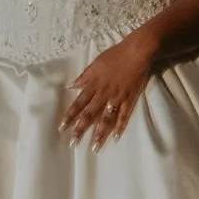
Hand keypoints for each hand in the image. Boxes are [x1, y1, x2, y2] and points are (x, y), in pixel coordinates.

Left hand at [62, 32, 158, 146]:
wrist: (136, 51)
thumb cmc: (115, 55)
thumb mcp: (95, 63)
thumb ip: (84, 77)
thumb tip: (71, 86)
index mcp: (93, 84)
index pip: (78, 103)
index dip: (70, 116)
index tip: (62, 127)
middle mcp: (103, 93)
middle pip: (90, 114)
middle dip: (81, 129)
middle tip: (73, 143)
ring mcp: (117, 97)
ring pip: (106, 118)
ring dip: (99, 133)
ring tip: (94, 146)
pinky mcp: (129, 99)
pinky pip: (123, 115)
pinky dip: (120, 126)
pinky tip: (115, 136)